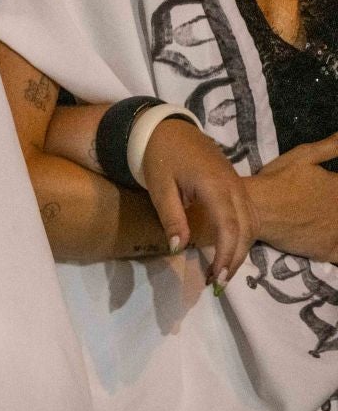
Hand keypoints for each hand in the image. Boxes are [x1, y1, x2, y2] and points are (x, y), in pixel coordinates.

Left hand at [140, 118, 254, 290]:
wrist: (166, 129)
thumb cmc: (159, 158)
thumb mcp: (159, 188)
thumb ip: (171, 218)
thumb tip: (179, 249)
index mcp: (215, 185)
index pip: (230, 226)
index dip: (227, 254)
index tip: (217, 277)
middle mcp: (234, 186)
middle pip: (246, 228)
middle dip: (235, 258)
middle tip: (218, 282)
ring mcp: (238, 184)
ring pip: (252, 223)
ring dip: (241, 248)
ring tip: (222, 271)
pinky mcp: (236, 185)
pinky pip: (249, 214)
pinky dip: (243, 234)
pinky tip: (229, 249)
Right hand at [251, 132, 337, 261]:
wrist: (255, 209)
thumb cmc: (276, 181)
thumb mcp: (303, 156)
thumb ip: (331, 146)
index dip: (336, 191)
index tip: (331, 197)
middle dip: (337, 209)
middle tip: (322, 210)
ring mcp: (337, 231)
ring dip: (337, 227)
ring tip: (329, 225)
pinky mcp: (328, 250)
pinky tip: (333, 245)